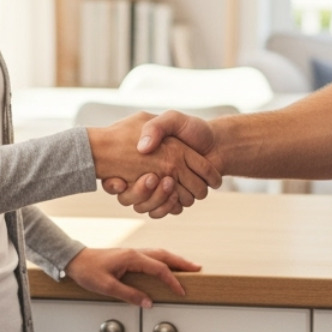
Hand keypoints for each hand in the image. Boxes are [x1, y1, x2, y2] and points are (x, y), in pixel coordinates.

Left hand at [64, 247, 201, 307]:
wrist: (74, 260)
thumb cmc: (88, 271)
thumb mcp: (107, 287)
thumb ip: (129, 295)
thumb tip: (148, 302)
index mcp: (132, 258)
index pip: (159, 269)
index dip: (172, 281)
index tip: (181, 291)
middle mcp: (135, 252)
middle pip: (164, 256)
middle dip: (182, 263)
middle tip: (197, 269)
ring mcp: (132, 252)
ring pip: (159, 254)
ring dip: (174, 260)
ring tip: (188, 267)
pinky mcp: (129, 256)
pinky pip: (152, 256)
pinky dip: (164, 260)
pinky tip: (167, 266)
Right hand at [87, 113, 221, 205]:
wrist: (217, 143)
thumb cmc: (192, 129)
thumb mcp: (172, 119)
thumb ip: (156, 127)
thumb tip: (143, 148)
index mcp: (141, 159)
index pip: (114, 179)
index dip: (114, 184)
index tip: (119, 182)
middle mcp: (147, 175)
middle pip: (131, 197)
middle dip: (141, 191)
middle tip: (152, 177)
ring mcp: (161, 189)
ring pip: (148, 206)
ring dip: (158, 198)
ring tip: (168, 183)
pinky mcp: (174, 199)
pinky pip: (164, 211)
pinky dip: (169, 206)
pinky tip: (175, 195)